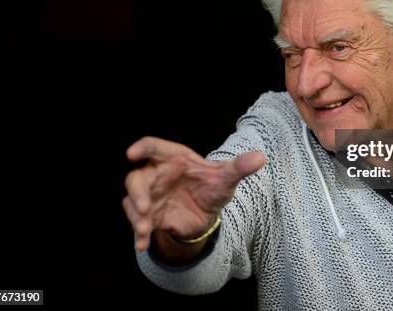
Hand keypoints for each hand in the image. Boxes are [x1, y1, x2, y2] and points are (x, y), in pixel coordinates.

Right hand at [123, 136, 265, 250]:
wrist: (208, 214)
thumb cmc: (212, 187)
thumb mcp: (226, 179)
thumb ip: (239, 167)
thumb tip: (261, 157)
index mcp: (174, 159)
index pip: (153, 147)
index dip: (141, 148)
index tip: (131, 154)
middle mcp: (157, 175)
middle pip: (136, 178)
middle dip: (137, 192)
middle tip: (144, 207)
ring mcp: (150, 196)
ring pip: (133, 202)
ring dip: (135, 216)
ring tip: (145, 229)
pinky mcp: (150, 216)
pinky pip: (138, 224)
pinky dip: (139, 235)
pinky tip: (142, 245)